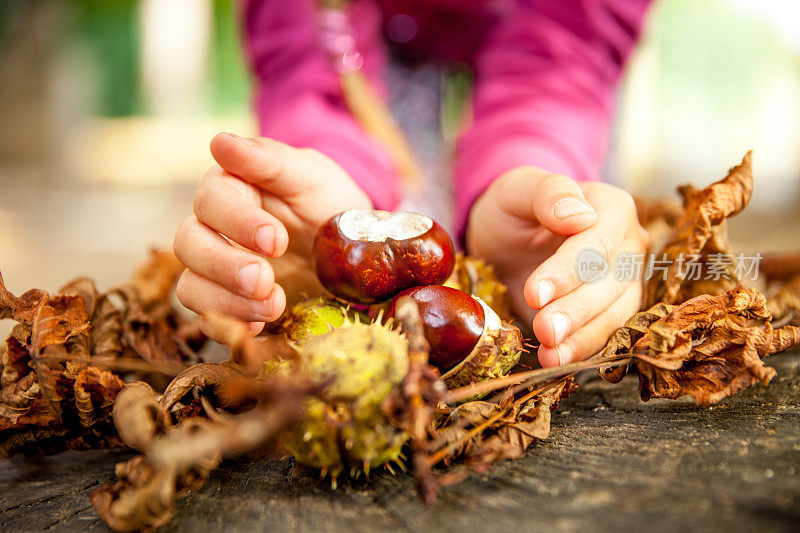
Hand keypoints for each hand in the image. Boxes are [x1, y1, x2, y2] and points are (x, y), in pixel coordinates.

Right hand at [173, 133, 371, 335]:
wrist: (353, 250)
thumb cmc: (327, 202)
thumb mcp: (311, 176)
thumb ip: (270, 160)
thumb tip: (219, 141)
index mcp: (230, 189)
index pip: (211, 200)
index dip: (237, 221)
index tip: (276, 239)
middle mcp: (213, 229)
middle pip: (189, 245)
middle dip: (225, 266)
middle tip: (264, 280)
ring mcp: (218, 271)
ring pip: (191, 287)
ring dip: (227, 302)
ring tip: (274, 305)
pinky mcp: (230, 305)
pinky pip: (210, 321)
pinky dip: (231, 328)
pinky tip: (259, 329)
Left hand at [466, 167, 647, 366]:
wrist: (506, 240)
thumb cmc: (513, 209)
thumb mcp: (517, 190)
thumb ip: (547, 193)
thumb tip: (579, 215)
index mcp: (613, 208)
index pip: (600, 242)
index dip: (570, 269)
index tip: (537, 292)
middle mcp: (629, 246)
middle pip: (612, 283)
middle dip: (576, 310)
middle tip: (544, 330)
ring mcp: (625, 282)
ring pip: (616, 314)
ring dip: (584, 337)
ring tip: (551, 355)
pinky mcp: (611, 312)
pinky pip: (607, 334)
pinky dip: (583, 350)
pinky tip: (557, 361)